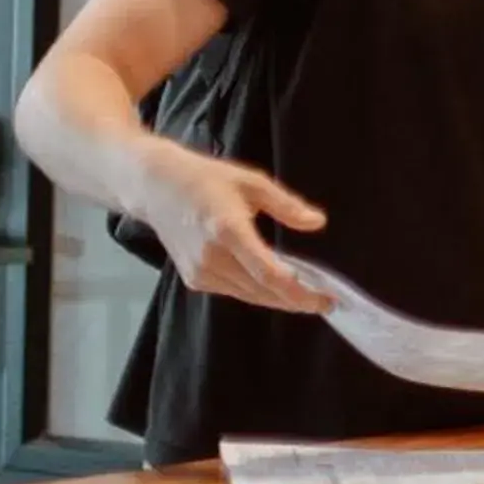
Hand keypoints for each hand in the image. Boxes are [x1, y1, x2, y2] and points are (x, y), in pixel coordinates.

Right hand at [134, 141, 330, 314]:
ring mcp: (200, 271)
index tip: (326, 300)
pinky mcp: (193, 279)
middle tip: (326, 303)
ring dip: (279, 300)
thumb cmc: (208, 180)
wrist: (157, 189)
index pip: (269, 275)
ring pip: (249, 296)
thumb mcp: (253, 183)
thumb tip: (317, 223)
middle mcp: (212, 257)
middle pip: (262, 291)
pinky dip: (257, 293)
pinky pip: (234, 292)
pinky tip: (276, 288)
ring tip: (308, 298)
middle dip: (296, 301)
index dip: (300, 292)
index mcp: (229, 231)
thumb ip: (287, 206)